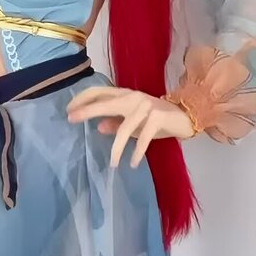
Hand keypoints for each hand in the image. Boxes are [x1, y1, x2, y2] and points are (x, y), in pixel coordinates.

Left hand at [66, 87, 195, 168]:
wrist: (185, 116)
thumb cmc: (156, 119)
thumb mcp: (133, 122)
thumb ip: (116, 122)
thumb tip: (98, 127)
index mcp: (125, 94)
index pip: (99, 91)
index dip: (83, 99)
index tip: (69, 110)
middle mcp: (133, 96)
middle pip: (106, 102)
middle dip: (87, 111)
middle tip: (71, 120)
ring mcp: (146, 106)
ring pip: (124, 127)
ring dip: (117, 148)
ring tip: (113, 164)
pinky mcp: (158, 117)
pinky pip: (144, 137)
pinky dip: (136, 151)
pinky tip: (131, 163)